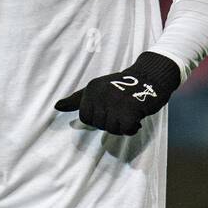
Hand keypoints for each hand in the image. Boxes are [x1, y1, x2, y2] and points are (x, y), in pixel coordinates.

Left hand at [54, 51, 180, 135]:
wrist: (151, 77)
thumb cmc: (123, 87)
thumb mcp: (97, 89)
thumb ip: (76, 100)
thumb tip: (56, 106)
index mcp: (91, 89)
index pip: (86, 118)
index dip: (98, 118)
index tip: (109, 108)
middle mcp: (101, 94)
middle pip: (99, 125)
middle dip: (111, 122)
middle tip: (121, 109)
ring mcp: (115, 102)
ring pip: (112, 129)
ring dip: (122, 126)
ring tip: (129, 112)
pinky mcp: (130, 110)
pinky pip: (126, 130)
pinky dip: (132, 128)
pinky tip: (137, 117)